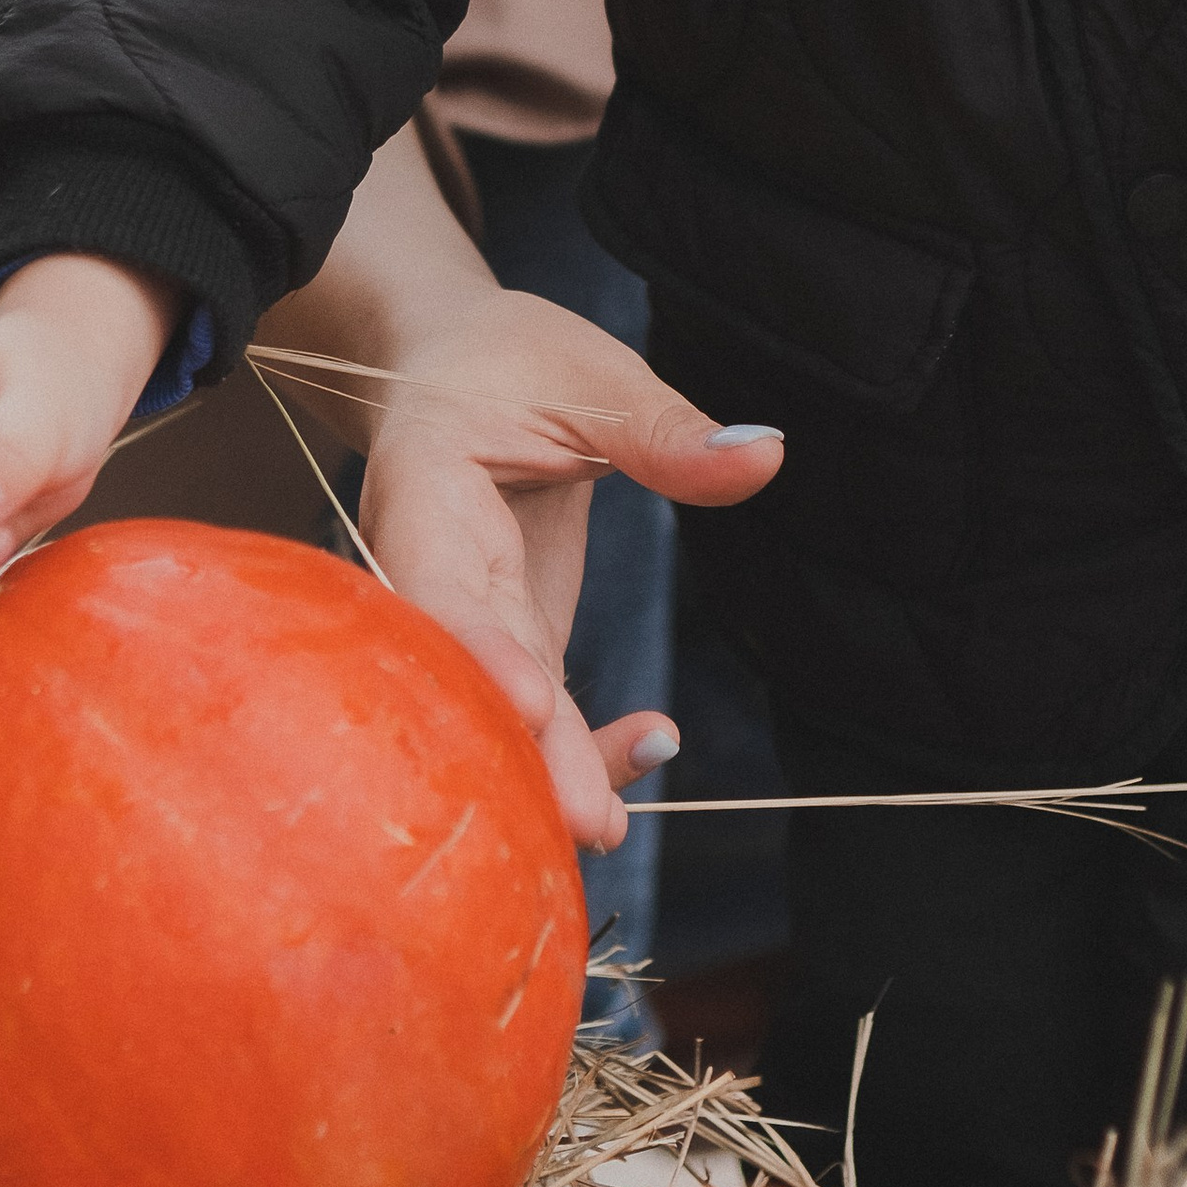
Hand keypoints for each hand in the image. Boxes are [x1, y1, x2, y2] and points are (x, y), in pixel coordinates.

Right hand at [350, 295, 782, 851]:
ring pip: (498, 705)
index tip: (532, 701)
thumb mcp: (591, 374)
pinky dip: (580, 741)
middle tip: (585, 817)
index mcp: (424, 484)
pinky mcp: (507, 637)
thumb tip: (762, 458)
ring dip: (548, 769)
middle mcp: (425, 565)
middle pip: (465, 667)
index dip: (478, 644)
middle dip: (518, 748)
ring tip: (609, 826)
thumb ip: (665, 429)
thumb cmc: (510, 359)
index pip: (439, 576)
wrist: (456, 367)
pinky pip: (533, 708)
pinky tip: (650, 747)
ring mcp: (467, 612)